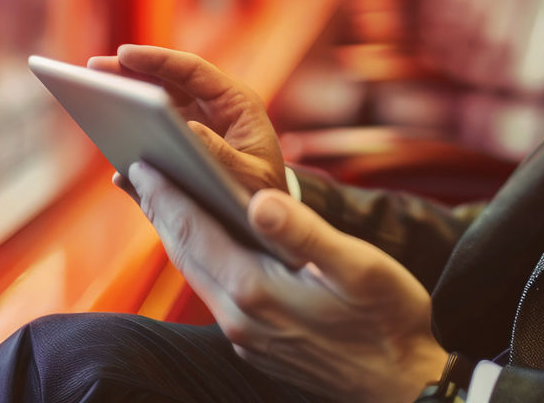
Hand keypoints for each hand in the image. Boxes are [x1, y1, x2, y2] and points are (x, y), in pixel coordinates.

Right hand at [88, 45, 286, 193]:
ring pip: (154, 103)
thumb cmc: (265, 192)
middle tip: (93, 68)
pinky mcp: (177, 147)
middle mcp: (213, 107)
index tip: (124, 53)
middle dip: (130, 71)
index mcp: (235, 103)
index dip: (158, 60)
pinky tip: (107, 142)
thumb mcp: (251, 177)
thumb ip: (223, 157)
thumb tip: (188, 131)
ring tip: (88, 96)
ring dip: (124, 99)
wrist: (268, 216)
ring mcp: (194, 124)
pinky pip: (150, 136)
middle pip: (167, 80)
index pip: (193, 70)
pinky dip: (128, 136)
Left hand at [126, 161, 447, 402]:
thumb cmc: (390, 320)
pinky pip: (214, 289)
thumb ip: (304, 233)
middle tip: (135, 171)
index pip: (195, 231)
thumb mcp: (356, 267)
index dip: (166, 194)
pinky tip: (206, 243)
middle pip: (185, 252)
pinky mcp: (258, 344)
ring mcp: (247, 336)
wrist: (407, 386)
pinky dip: (199, 257)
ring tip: (160, 202)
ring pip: (196, 273)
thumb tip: (260, 200)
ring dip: (174, 234)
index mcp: (257, 290)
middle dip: (159, 210)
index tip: (140, 163)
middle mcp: (240, 317)